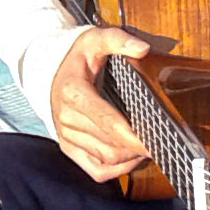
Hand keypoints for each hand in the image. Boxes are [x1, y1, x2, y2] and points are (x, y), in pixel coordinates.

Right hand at [47, 25, 158, 182]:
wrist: (48, 71)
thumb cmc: (77, 57)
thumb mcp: (95, 39)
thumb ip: (118, 39)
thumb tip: (142, 48)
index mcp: (74, 92)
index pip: (107, 122)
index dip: (133, 136)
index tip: (155, 141)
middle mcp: (67, 118)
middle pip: (110, 145)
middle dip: (138, 147)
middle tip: (161, 141)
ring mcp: (67, 136)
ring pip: (106, 160)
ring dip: (130, 158)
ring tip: (149, 147)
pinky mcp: (69, 148)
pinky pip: (96, 170)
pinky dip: (117, 170)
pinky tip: (131, 158)